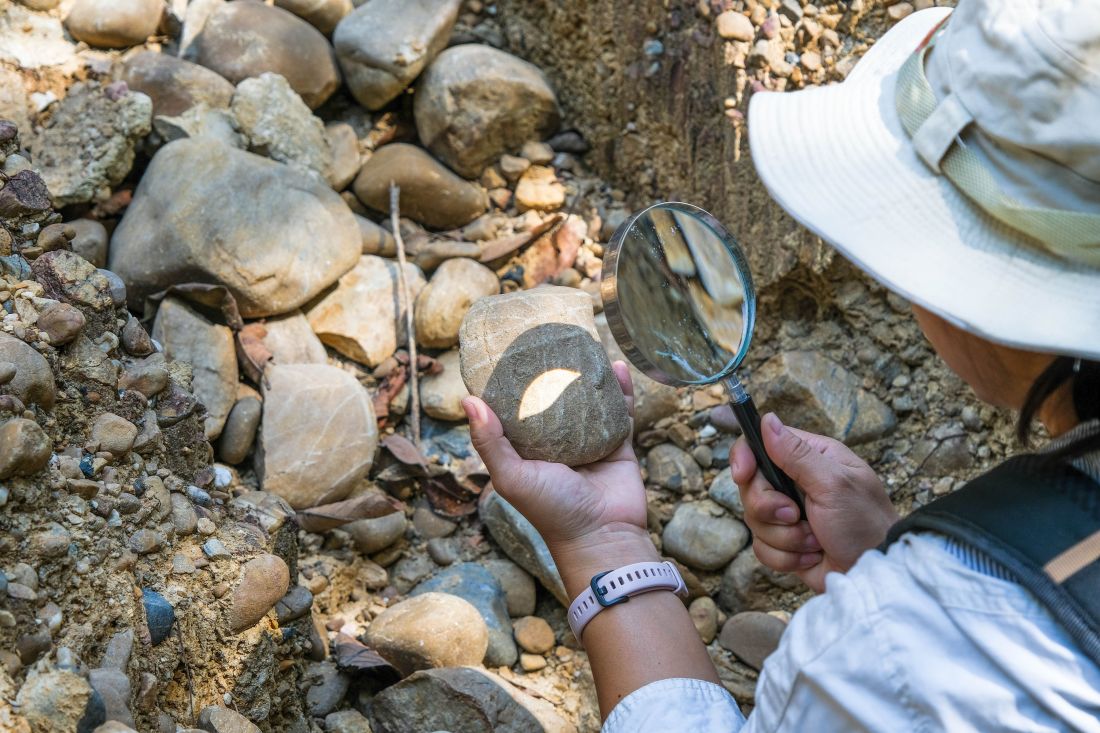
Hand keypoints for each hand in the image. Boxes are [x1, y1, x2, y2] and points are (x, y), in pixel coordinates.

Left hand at [467, 363, 721, 713]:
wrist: (602, 536)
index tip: (511, 351)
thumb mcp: (511, 477)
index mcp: (527, 449)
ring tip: (586, 346)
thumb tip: (468, 399)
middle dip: (555, 372)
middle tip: (553, 338)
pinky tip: (615, 366)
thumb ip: (490, 441)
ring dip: (588, 375)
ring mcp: (589, 441)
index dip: (514, 382)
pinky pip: (620, 411)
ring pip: (588, 400)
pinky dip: (619, 390)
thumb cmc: (551, 511)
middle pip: (555, 399)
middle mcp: (557, 443)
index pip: (516, 409)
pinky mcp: (618, 444)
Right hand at [732, 413, 898, 592]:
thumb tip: (767, 420)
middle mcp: (795, 483)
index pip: (759, 445)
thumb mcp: (834, 483)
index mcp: (810, 458)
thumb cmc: (865, 523)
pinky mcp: (785, 543)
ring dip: (785, 537)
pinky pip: (762, 548)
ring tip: (814, 540)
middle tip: (794, 515)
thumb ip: (797, 454)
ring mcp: (788, 515)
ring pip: (754, 520)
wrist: (875, 574)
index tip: (743, 474)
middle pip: (751, 487)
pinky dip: (786, 556)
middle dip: (769, 508)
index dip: (744, 458)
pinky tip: (812, 556)